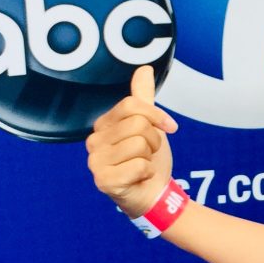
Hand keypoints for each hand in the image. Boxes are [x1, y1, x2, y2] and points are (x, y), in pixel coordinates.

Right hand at [86, 65, 177, 216]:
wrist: (155, 194)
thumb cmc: (149, 159)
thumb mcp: (149, 125)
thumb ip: (143, 98)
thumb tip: (144, 68)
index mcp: (102, 126)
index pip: (131, 105)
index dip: (157, 116)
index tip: (170, 127)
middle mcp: (93, 142)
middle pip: (137, 125)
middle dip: (154, 140)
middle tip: (149, 153)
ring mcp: (95, 163)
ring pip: (139, 144)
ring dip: (151, 157)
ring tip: (143, 165)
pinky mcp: (104, 181)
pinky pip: (139, 165)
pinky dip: (147, 173)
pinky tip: (139, 179)